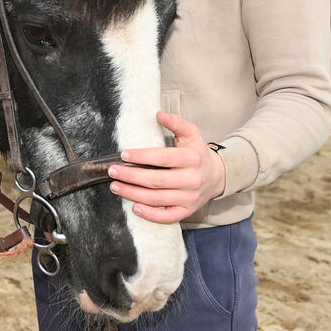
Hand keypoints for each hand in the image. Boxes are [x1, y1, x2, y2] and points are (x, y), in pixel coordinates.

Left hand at [107, 111, 225, 223]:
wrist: (217, 177)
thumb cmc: (197, 154)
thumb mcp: (191, 134)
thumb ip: (176, 123)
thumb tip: (159, 114)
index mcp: (192, 158)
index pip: (164, 158)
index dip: (143, 157)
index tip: (124, 155)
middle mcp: (192, 179)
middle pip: (157, 181)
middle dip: (131, 177)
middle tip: (113, 171)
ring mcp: (190, 197)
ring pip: (158, 199)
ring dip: (133, 194)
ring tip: (116, 187)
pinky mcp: (187, 211)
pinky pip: (168, 217)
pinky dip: (151, 214)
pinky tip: (135, 208)